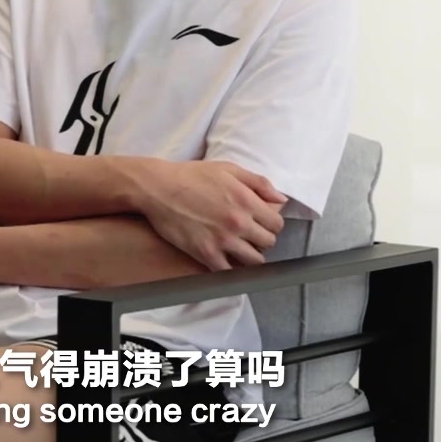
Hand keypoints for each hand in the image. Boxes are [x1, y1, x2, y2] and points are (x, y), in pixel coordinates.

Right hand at [140, 160, 287, 271]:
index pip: (277, 223)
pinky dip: (230, 268)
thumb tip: (282, 199)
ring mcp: (223, 240)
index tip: (261, 223)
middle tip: (250, 235)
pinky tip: (225, 260)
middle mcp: (238, 222)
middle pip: (268, 242)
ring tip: (240, 249)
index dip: (271, 223)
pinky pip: (229, 271)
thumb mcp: (228, 169)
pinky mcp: (205, 253)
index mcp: (247, 200)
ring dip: (250, 256)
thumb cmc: (192, 175)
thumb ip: (259, 183)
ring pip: (254, 261)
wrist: (158, 188)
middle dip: (262, 239)